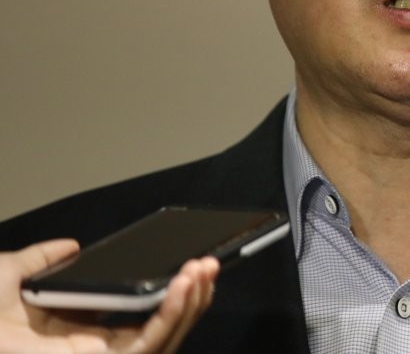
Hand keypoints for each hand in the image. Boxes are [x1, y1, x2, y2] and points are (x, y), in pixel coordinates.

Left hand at [0, 238, 218, 353]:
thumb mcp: (7, 277)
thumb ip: (38, 259)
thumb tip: (69, 246)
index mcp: (77, 334)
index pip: (137, 315)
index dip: (166, 291)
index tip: (186, 264)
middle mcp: (96, 351)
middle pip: (160, 326)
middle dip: (191, 294)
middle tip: (210, 262)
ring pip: (165, 337)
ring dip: (191, 301)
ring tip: (204, 269)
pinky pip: (149, 345)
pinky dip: (172, 314)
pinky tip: (182, 286)